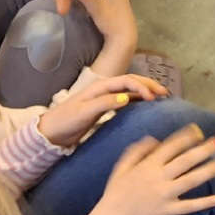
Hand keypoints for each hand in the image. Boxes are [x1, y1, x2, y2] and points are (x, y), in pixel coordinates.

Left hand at [37, 71, 166, 150]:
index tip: (152, 97)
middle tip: (164, 92)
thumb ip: (105, 103)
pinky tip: (145, 104)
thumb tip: (127, 97)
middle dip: (149, 85)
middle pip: (131, 82)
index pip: (126, 81)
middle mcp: (105, 89)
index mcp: (100, 87)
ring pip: (130, 90)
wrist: (50, 133)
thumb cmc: (65, 121)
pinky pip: (126, 99)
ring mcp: (105, 98)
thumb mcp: (84, 113)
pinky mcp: (104, 108)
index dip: (141, 86)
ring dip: (145, 91)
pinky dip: (138, 99)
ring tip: (160, 96)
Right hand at [77, 124, 214, 214]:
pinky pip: (187, 207)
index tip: (199, 129)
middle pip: (185, 160)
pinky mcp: (166, 211)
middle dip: (204, 150)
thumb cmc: (115, 194)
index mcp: (148, 165)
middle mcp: (158, 178)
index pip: (171, 146)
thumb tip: (154, 138)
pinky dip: (203, 203)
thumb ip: (136, 151)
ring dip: (208, 171)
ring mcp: (164, 195)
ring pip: (190, 180)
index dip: (186, 136)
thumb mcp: (121, 168)